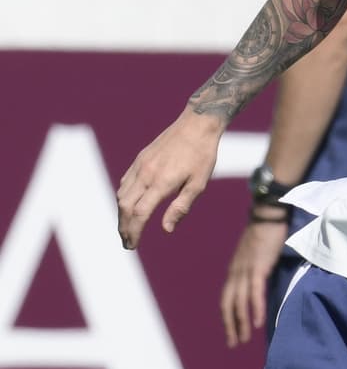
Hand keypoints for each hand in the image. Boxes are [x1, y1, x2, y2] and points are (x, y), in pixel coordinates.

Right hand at [116, 107, 220, 248]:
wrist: (197, 124)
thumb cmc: (203, 155)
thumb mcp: (198, 184)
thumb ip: (181, 207)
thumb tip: (166, 229)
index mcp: (161, 183)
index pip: (140, 214)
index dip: (134, 232)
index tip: (133, 245)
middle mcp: (146, 174)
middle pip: (125, 207)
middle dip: (123, 228)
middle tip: (127, 243)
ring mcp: (140, 165)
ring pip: (121, 195)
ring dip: (121, 215)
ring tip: (127, 228)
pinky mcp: (140, 159)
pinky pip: (125, 182)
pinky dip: (123, 198)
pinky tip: (129, 206)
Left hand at [220, 216, 288, 346]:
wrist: (269, 213)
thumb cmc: (265, 230)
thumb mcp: (255, 251)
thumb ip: (254, 266)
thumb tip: (258, 280)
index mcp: (235, 269)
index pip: (227, 298)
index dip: (228, 316)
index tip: (231, 330)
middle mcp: (236, 272)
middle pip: (229, 304)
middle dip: (231, 325)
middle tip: (233, 343)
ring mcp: (246, 270)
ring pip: (240, 302)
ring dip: (241, 322)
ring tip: (243, 339)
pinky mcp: (258, 267)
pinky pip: (255, 293)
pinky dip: (254, 308)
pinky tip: (256, 322)